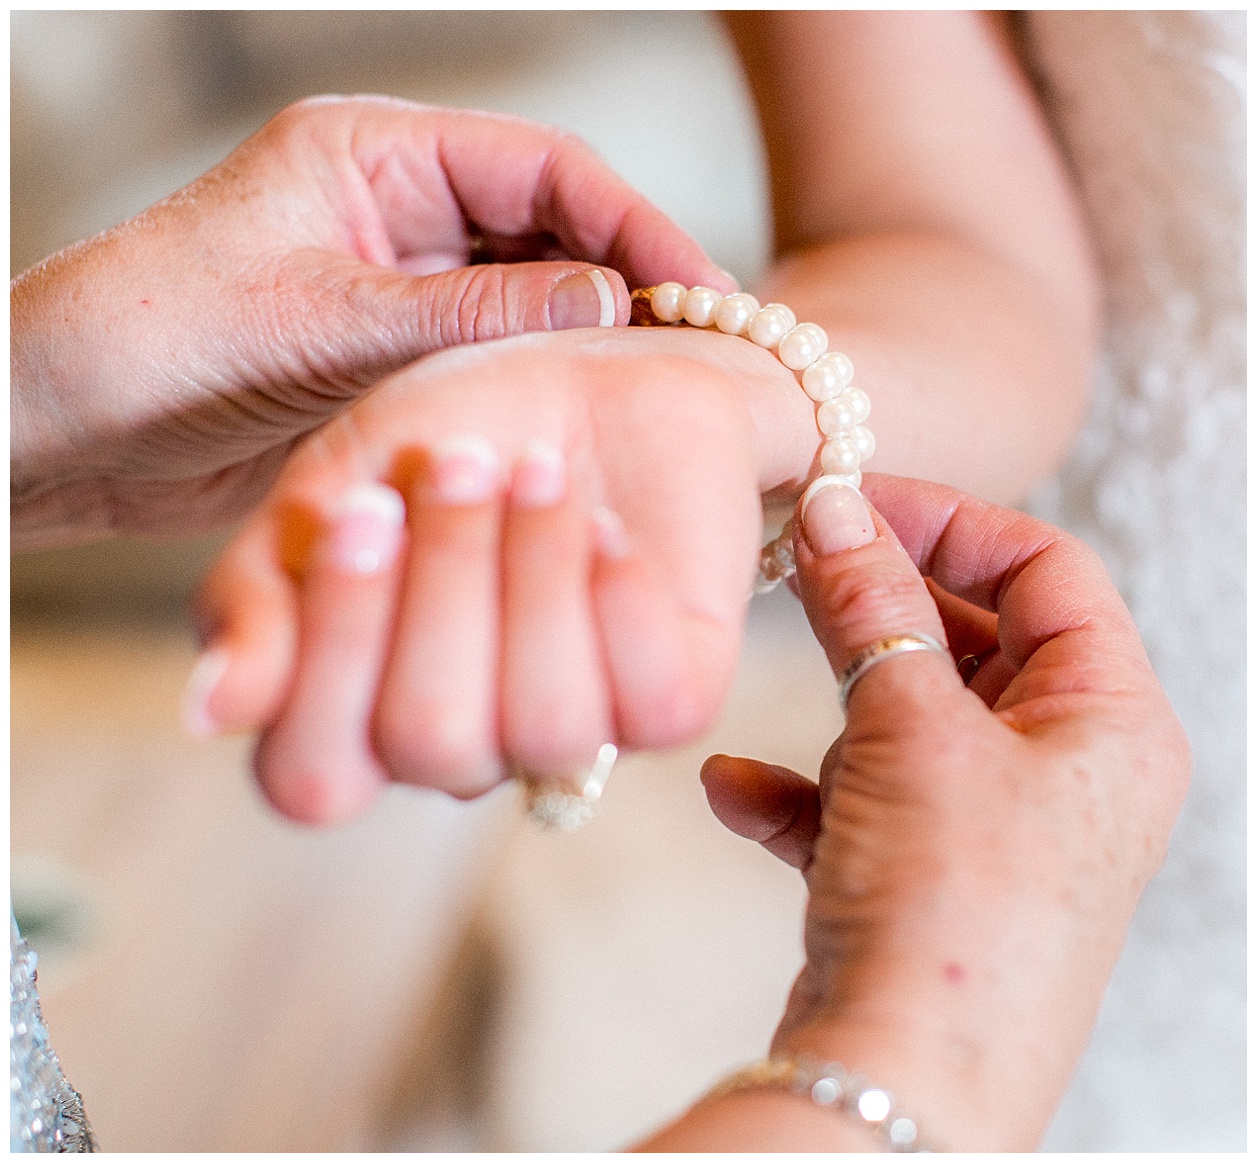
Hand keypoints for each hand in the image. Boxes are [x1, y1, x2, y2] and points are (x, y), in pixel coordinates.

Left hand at [11, 94, 732, 547]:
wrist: (51, 428)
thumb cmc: (144, 345)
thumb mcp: (316, 326)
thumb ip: (467, 317)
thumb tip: (614, 304)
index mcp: (373, 153)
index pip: (544, 168)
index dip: (637, 224)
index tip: (703, 292)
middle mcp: (396, 206)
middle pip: (554, 227)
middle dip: (631, 282)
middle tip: (705, 353)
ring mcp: (397, 281)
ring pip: (534, 296)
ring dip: (591, 340)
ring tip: (658, 396)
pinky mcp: (390, 352)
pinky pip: (494, 356)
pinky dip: (541, 382)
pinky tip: (582, 420)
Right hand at [189, 325, 818, 824]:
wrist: (603, 369)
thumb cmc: (457, 431)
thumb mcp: (337, 483)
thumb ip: (264, 594)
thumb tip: (208, 712)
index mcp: (363, 718)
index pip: (314, 778)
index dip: (334, 655)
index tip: (361, 506)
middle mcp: (467, 746)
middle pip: (432, 742)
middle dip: (446, 585)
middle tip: (462, 463)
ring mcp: (577, 732)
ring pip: (547, 725)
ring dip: (537, 579)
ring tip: (541, 471)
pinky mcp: (675, 700)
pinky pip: (652, 705)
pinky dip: (621, 598)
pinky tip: (607, 523)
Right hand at [690, 474, 1190, 1152]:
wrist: (909, 1086)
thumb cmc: (951, 905)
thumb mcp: (912, 730)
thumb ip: (874, 608)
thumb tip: (838, 507)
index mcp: (1117, 722)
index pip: (1050, 569)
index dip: (951, 522)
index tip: (853, 499)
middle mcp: (1077, 775)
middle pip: (984, 640)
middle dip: (887, 606)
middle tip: (800, 562)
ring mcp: (1009, 835)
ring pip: (922, 722)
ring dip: (845, 697)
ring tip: (776, 667)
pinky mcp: (939, 888)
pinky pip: (873, 806)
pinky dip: (808, 790)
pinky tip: (733, 789)